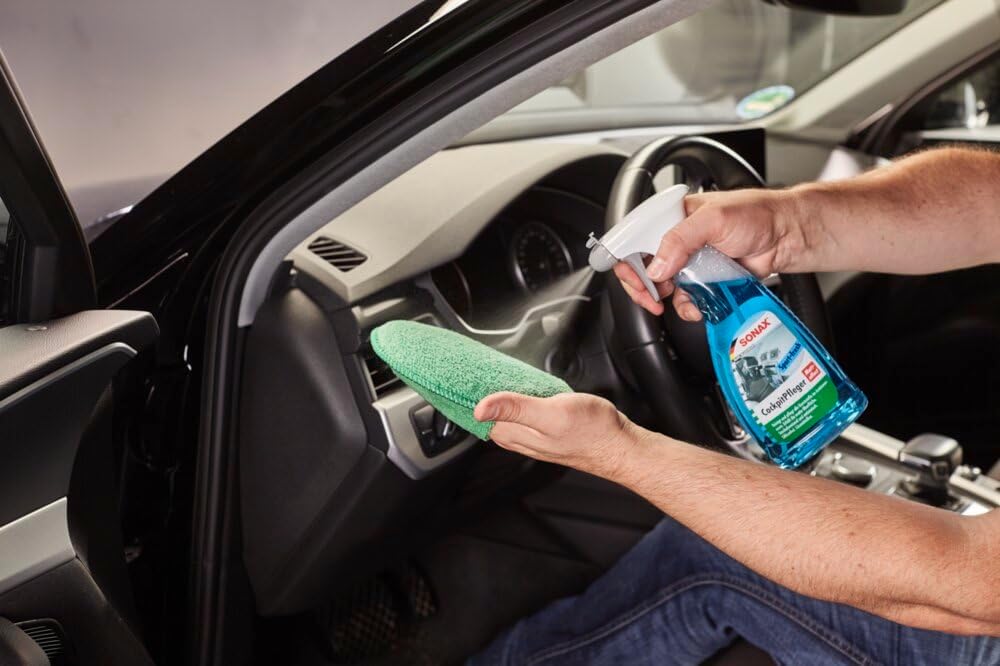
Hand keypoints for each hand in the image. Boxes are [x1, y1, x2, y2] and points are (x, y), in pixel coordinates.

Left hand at [474, 392, 645, 479]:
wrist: (620, 445)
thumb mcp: (551, 413)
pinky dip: (519, 402)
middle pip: (490, 416)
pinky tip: (525, 391)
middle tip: (477, 371)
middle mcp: (521, 438)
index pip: (479, 415)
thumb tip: (479, 408)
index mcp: (515, 434)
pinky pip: (524, 416)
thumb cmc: (592, 431)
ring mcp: (535, 436)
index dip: (471, 395)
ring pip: (506, 416)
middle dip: (481, 395)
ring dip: (499, 398)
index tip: (465, 377)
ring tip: (495, 377)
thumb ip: (516, 408)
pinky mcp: (549, 431)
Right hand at [614, 188, 805, 319]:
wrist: (787, 235)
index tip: (634, 277)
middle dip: (643, 286)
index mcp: (671, 217)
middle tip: (652, 296)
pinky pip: (685, 299)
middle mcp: (676, 240)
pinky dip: (687, 306)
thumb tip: (656, 267)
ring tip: (679, 299)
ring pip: (661, 287)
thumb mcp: (713, 219)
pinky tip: (697, 305)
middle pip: (642, 267)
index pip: (634, 238)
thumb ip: (680, 240)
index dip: (627, 259)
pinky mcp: (703, 281)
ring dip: (665, 299)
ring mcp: (688, 262)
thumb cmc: (756, 215)